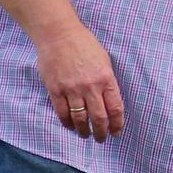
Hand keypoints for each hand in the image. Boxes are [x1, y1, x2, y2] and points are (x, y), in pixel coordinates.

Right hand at [36, 21, 124, 141]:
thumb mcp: (104, 60)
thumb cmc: (83, 44)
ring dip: (84, 131)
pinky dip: (67, 123)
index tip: (116, 132)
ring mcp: (71, 89)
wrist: (58, 34)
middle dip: (101, 133)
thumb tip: (109, 101)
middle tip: (101, 139)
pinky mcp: (55, 90)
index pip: (115, 109)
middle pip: (99, 118)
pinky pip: (62, 113)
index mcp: (105, 78)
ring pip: (80, 119)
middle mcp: (90, 86)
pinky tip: (71, 125)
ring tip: (85, 135)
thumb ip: (107, 81)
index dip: (117, 124)